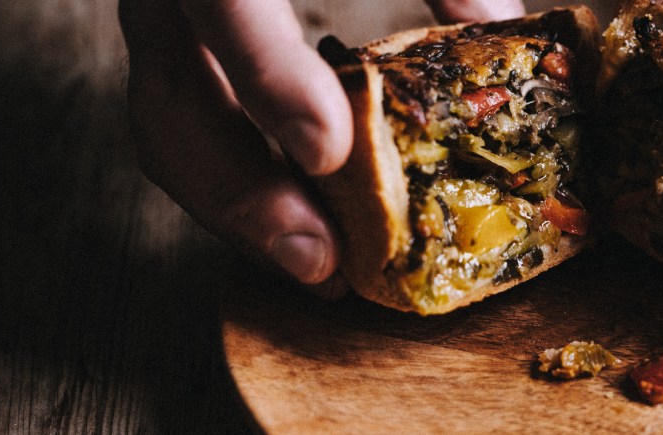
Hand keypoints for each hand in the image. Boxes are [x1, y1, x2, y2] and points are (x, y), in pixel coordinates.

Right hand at [118, 0, 521, 296]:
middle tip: (321, 258)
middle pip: (176, 94)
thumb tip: (502, 28)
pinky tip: (294, 230)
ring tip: (316, 267)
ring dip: (238, 211)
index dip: (267, 75)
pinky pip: (176, 140)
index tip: (329, 151)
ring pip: (166, 130)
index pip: (224, 1)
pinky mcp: (168, 58)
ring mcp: (159, 27)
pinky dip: (230, 194)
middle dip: (245, 189)